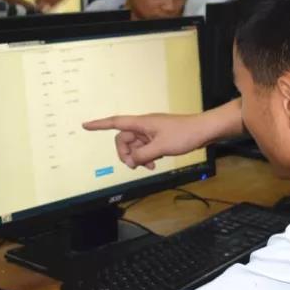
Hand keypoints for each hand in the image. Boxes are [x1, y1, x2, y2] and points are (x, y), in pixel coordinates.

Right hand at [82, 113, 207, 169]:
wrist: (204, 131)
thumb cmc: (184, 134)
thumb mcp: (161, 147)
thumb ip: (143, 155)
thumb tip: (132, 160)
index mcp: (141, 123)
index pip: (115, 122)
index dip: (99, 124)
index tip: (85, 126)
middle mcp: (144, 126)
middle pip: (124, 139)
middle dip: (126, 154)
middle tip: (134, 166)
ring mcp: (151, 132)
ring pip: (135, 146)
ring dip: (138, 158)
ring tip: (149, 167)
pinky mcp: (159, 137)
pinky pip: (145, 148)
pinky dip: (146, 157)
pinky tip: (154, 164)